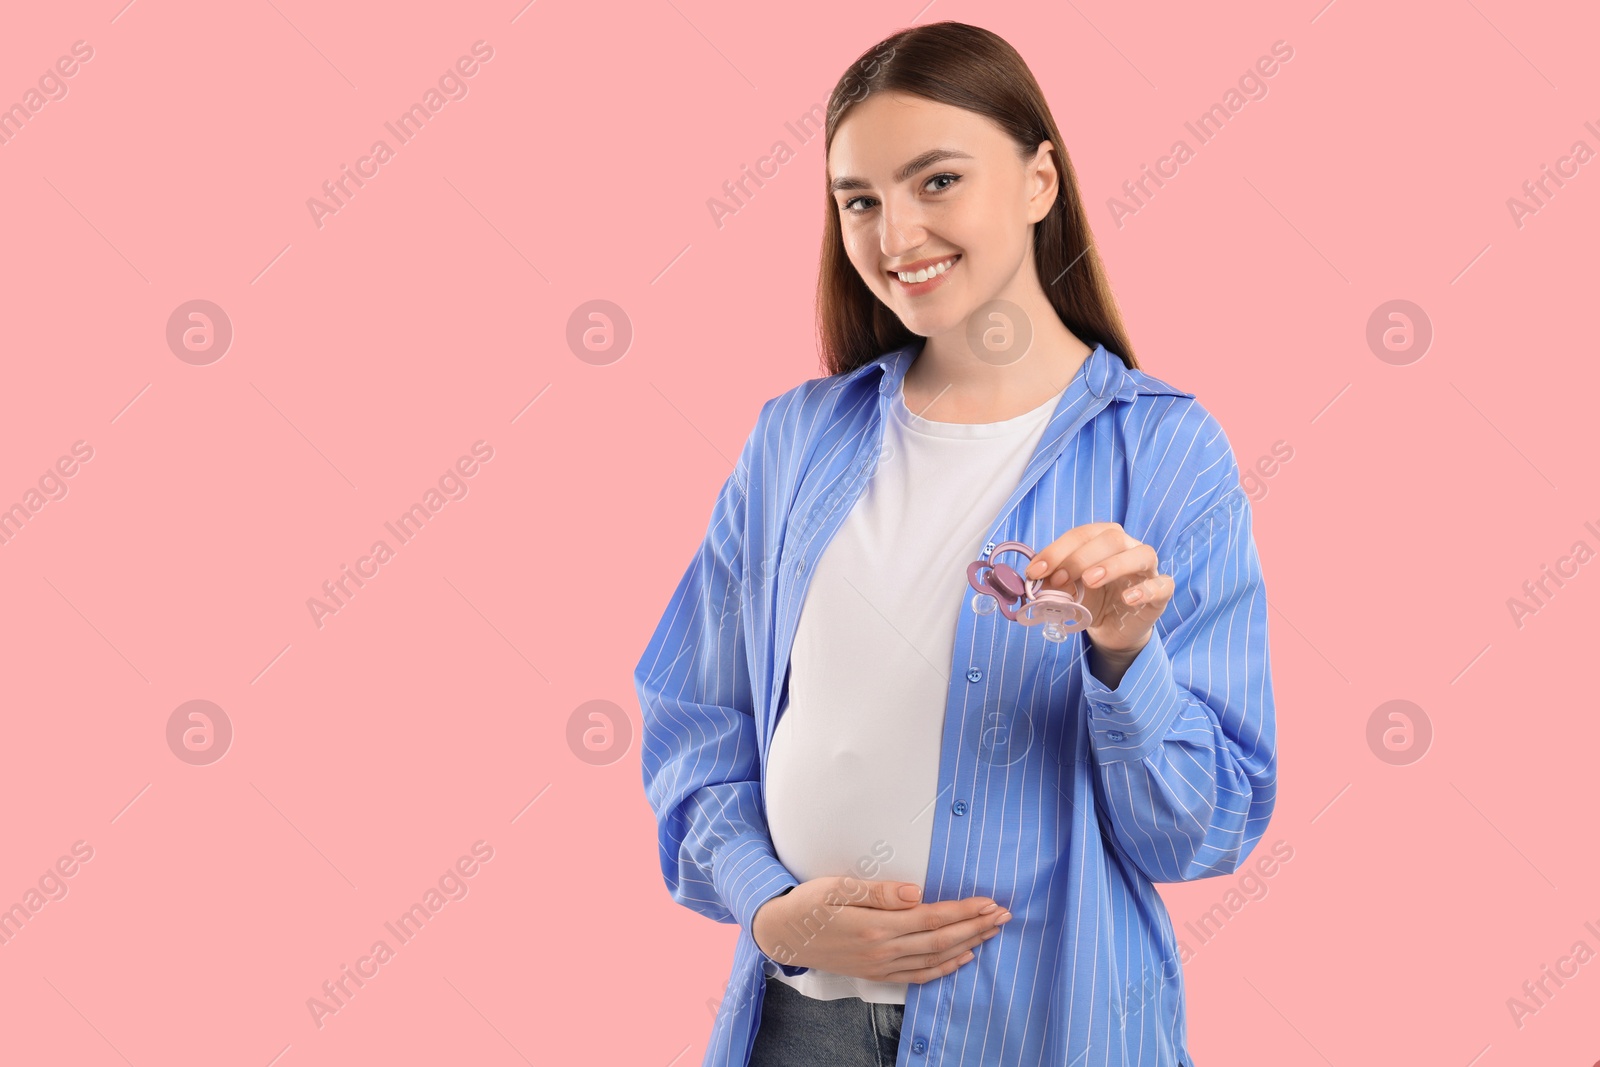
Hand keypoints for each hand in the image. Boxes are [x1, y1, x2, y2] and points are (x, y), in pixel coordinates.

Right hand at [752, 878, 1011, 983]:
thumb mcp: (837, 887)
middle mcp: (882, 950)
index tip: (989, 901)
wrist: (782, 933)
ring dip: (967, 945)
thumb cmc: (808, 904)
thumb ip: (878, 891)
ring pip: (934, 958)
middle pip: (941, 940)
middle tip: (1003, 915)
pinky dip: (944, 968)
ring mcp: (880, 965)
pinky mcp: (876, 972)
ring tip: (991, 931)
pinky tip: (962, 958)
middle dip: (976, 927)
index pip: (931, 918)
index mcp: (875, 925)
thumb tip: (915, 893)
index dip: (963, 911)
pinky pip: (918, 975)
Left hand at [1022, 522, 1171, 656]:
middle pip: (1112, 538)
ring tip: (1089, 581)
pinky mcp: (1162, 593)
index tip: (1036, 571)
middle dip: (1080, 557)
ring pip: (1141, 554)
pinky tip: (1127, 598)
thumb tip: (1033, 579)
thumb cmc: (1091, 601)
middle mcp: (1129, 547)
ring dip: (1113, 565)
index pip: (1082, 534)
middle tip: (1059, 579)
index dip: (1057, 550)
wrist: (1112, 629)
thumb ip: (1053, 581)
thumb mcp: (1068, 590)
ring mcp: (1149, 569)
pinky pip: (1162, 585)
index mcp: (1103, 539)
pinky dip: (1145, 590)